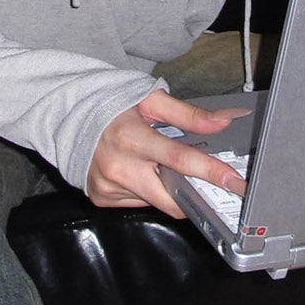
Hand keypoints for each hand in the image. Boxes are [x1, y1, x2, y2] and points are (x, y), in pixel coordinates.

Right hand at [87, 92, 252, 217]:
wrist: (70, 117)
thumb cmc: (112, 106)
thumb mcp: (151, 101)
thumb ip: (189, 115)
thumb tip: (223, 122)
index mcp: (131, 137)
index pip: (179, 160)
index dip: (210, 172)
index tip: (234, 182)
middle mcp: (118, 166)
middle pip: (170, 197)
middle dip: (193, 194)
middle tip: (205, 184)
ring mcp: (107, 186)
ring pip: (155, 201)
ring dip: (164, 187)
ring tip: (153, 163)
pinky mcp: (101, 197)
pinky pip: (137, 202)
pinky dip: (145, 190)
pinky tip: (136, 171)